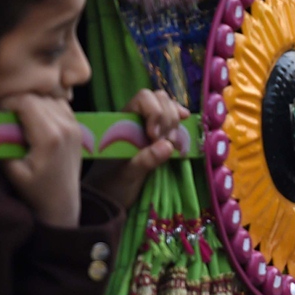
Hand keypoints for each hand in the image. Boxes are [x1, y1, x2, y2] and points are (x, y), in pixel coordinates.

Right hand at [0, 94, 84, 228]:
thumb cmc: (35, 191)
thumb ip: (1, 145)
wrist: (62, 202)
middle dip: (18, 103)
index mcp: (50, 137)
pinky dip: (46, 107)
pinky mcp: (78, 128)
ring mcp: (75, 127)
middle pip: (38, 98)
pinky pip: (61, 106)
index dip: (9, 102)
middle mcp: (67, 127)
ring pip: (50, 99)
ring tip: (21, 120)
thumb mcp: (13, 171)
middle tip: (7, 118)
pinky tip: (36, 122)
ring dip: (33, 104)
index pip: (27, 101)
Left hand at [84, 89, 189, 209]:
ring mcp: (149, 125)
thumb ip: (144, 160)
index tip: (155, 136)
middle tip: (165, 142)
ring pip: (169, 107)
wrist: (110, 195)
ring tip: (172, 144)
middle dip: (168, 118)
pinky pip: (173, 119)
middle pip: (160, 99)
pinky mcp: (160, 135)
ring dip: (175, 123)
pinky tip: (185, 123)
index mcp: (123, 120)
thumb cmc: (112, 183)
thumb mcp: (126, 175)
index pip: (144, 98)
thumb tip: (167, 145)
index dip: (155, 112)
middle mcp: (136, 118)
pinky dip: (181, 121)